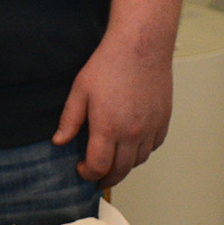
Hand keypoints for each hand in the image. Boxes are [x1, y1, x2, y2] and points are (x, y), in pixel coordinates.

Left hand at [50, 0, 196, 189]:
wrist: (141, 46)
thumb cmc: (108, 65)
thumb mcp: (80, 90)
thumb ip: (69, 120)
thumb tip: (59, 141)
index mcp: (108, 128)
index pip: (99, 166)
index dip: (88, 174)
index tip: (81, 170)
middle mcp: (132, 133)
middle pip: (121, 170)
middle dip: (106, 178)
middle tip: (97, 177)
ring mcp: (151, 128)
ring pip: (139, 161)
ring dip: (125, 166)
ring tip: (114, 163)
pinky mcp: (164, 120)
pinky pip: (154, 146)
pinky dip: (142, 152)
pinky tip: (132, 146)